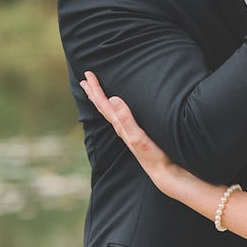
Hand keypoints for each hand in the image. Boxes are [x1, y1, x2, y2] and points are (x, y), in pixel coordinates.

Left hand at [80, 71, 181, 194]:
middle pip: (102, 107)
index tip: (88, 75)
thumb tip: (112, 99)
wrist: (162, 170)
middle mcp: (121, 127)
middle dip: (93, 93)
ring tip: (95, 92)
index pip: (103, 104)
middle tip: (84, 79)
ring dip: (101, 100)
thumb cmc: (152, 154)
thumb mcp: (138, 136)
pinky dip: (113, 108)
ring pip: (109, 112)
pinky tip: (117, 108)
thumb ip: (126, 118)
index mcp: (120, 125)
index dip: (95, 89)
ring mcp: (128, 131)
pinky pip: (119, 116)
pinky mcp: (136, 133)